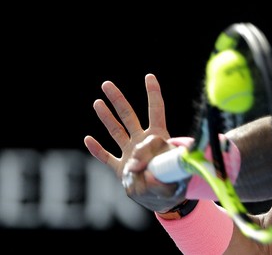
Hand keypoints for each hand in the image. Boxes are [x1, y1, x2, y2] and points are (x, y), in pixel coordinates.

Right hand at [84, 73, 186, 212]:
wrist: (166, 202)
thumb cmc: (175, 185)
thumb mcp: (173, 176)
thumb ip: (156, 169)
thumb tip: (136, 166)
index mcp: (159, 139)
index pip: (156, 111)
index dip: (153, 94)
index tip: (149, 77)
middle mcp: (142, 142)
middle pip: (129, 116)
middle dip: (118, 100)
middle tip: (106, 84)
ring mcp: (130, 154)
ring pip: (116, 132)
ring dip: (106, 118)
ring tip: (97, 102)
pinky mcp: (121, 169)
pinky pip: (107, 157)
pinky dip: (97, 149)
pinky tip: (88, 139)